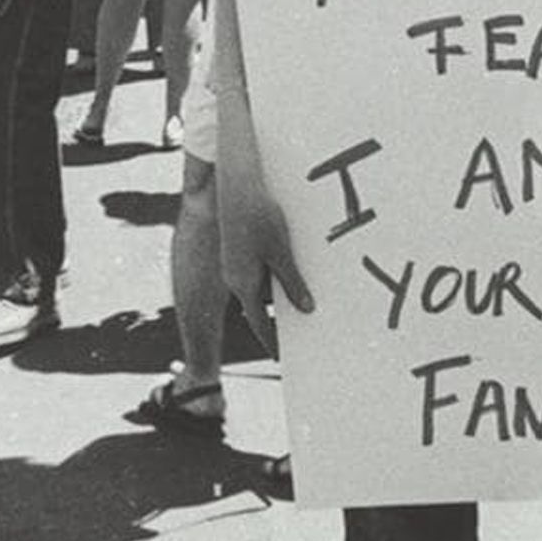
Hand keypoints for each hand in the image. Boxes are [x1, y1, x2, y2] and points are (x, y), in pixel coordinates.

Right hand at [216, 97, 312, 354]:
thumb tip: (306, 309)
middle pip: (259, 306)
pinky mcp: (242, 247)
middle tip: (299, 333)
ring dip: (279, 293)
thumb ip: (293, 282)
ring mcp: (238, 262)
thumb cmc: (258, 214)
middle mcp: (237, 276)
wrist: (235, 184)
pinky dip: (276, 274)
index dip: (271, 340)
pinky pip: (261, 268)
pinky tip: (292, 268)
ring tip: (304, 302)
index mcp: (243, 283)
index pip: (257, 323)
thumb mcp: (280, 250)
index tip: (281, 356)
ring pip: (262, 286)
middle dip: (278, 319)